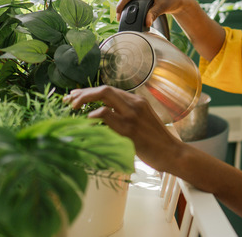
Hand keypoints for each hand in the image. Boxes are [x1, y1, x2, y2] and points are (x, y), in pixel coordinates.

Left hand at [63, 85, 181, 172]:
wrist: (171, 152)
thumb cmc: (155, 142)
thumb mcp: (141, 123)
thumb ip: (124, 116)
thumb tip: (100, 118)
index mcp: (137, 101)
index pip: (109, 90)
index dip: (89, 92)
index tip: (75, 97)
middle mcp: (135, 103)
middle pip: (104, 89)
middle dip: (83, 93)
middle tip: (69, 101)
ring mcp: (132, 115)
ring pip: (104, 96)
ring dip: (84, 100)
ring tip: (73, 108)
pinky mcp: (130, 129)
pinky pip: (107, 114)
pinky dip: (94, 115)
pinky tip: (87, 120)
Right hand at [116, 0, 191, 27]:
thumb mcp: (163, 7)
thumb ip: (154, 14)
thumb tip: (147, 22)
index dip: (121, 5)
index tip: (118, 15)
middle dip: (122, 7)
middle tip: (120, 20)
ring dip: (125, 7)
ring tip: (122, 18)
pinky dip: (129, 6)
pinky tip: (127, 14)